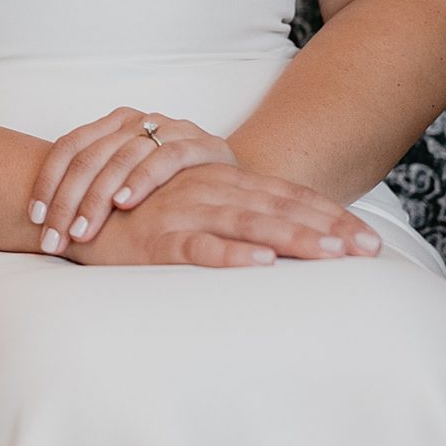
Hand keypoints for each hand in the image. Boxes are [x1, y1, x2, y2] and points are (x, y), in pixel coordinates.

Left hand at [27, 110, 237, 253]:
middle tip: (54, 238)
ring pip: (121, 156)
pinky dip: (142, 180)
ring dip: (97, 197)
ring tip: (81, 230)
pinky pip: (166, 157)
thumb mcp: (126, 181)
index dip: (48, 181)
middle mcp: (137, 120)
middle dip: (67, 200)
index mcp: (112, 124)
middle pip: (89, 155)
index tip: (36, 217)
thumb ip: (94, 187)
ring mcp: (170, 128)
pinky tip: (124, 204)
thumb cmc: (170, 188)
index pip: (69, 146)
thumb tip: (43, 216)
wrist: (233, 182)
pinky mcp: (201, 143)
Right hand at [60, 162, 385, 269]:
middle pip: (282, 209)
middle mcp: (211, 191)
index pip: (289, 197)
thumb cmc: (139, 214)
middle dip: (329, 230)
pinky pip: (199, 247)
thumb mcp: (195, 207)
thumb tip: (283, 241)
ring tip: (330, 254)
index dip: (331, 217)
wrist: (75, 209)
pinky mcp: (158, 239)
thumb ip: (235, 214)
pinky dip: (231, 254)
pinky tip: (260, 263)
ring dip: (293, 238)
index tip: (371, 243)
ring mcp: (185, 213)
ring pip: (250, 224)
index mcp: (224, 182)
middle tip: (370, 252)